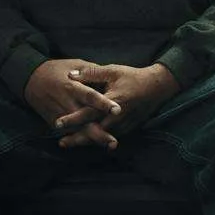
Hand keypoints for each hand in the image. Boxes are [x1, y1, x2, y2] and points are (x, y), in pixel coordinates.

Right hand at [23, 59, 122, 149]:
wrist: (30, 80)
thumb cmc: (56, 70)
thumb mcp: (74, 64)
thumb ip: (92, 71)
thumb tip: (111, 75)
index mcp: (71, 87)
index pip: (89, 96)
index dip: (103, 104)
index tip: (118, 110)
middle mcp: (66, 104)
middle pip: (83, 121)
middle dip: (98, 132)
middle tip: (114, 141)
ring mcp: (59, 116)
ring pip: (77, 130)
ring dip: (93, 139)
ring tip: (111, 145)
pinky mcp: (54, 123)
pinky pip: (70, 134)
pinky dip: (83, 140)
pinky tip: (99, 144)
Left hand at [56, 63, 179, 145]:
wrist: (157, 87)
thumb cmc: (133, 77)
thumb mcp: (112, 71)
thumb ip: (91, 73)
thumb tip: (71, 75)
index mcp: (112, 101)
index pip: (89, 113)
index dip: (73, 119)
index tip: (57, 123)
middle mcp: (118, 117)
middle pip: (94, 131)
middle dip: (77, 139)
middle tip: (61, 142)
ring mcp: (124, 124)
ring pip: (102, 137)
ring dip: (86, 141)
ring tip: (69, 143)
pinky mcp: (128, 128)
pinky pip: (110, 137)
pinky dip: (98, 140)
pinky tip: (87, 141)